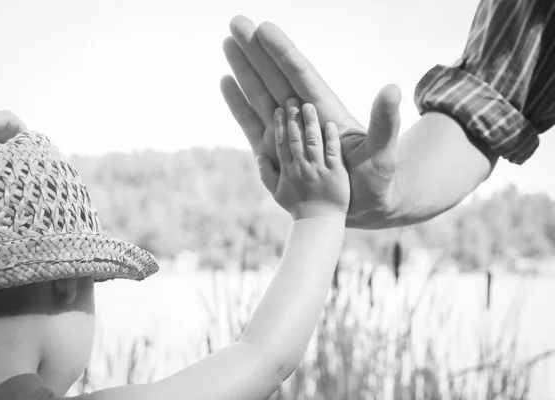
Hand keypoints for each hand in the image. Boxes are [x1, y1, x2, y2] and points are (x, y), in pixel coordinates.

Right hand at [221, 16, 401, 226]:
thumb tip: (392, 89)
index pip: (300, 74)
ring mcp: (288, 131)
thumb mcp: (383, 152)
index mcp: (326, 111)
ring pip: (260, 93)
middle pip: (275, 76)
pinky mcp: (277, 150)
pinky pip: (252, 122)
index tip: (264, 29)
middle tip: (236, 22)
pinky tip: (226, 81)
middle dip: (256, 50)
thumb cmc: (377, 179)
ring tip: (227, 42)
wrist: (364, 205)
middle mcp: (304, 116)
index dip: (282, 53)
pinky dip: (239, 102)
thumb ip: (384, 123)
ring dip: (244, 69)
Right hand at [256, 99, 348, 219]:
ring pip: (313, 142)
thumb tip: (258, 156)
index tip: (279, 109)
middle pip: (295, 139)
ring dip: (310, 123)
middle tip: (292, 99)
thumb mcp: (278, 194)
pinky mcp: (336, 173)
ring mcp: (319, 170)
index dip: (280, 125)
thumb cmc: (298, 208)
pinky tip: (329, 125)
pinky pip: (332, 153)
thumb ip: (267, 175)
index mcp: (287, 170)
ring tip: (308, 106)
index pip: (281, 143)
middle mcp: (302, 168)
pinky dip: (331, 138)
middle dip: (293, 118)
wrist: (320, 223)